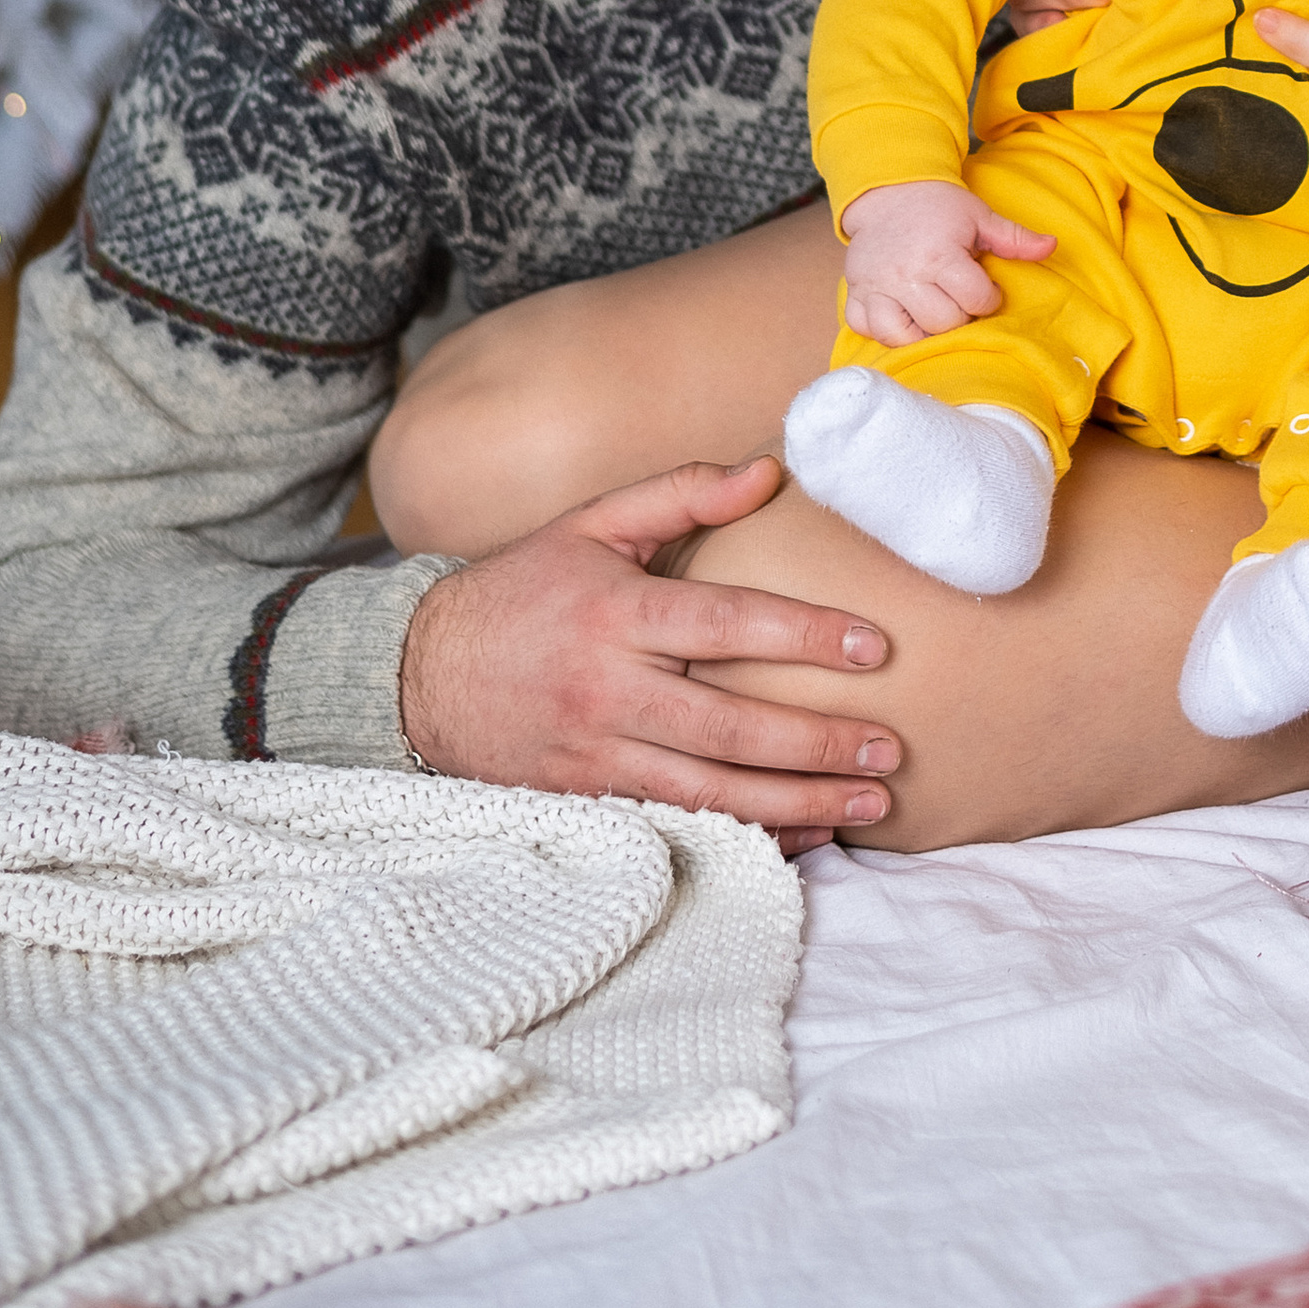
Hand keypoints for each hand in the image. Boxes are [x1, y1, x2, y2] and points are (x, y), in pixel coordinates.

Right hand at [397, 454, 903, 829]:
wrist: (418, 679)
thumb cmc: (521, 591)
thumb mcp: (592, 526)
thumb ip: (681, 493)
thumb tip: (769, 470)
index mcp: (617, 612)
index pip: (729, 625)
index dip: (806, 636)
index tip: (875, 647)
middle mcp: (609, 690)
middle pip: (731, 725)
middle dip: (818, 743)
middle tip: (891, 750)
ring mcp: (596, 756)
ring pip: (712, 792)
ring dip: (798, 804)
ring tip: (868, 806)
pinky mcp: (587, 803)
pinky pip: (678, 828)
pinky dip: (745, 837)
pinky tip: (803, 837)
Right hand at [839, 179, 1056, 345]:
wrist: (889, 189)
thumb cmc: (939, 207)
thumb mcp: (980, 216)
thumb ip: (1015, 238)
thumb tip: (1052, 246)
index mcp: (939, 255)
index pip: (975, 300)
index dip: (988, 298)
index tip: (985, 288)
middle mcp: (905, 275)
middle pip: (942, 323)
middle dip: (959, 316)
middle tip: (959, 298)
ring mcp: (876, 286)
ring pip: (902, 335)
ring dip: (922, 331)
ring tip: (933, 312)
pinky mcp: (855, 292)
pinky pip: (865, 328)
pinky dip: (884, 330)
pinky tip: (902, 316)